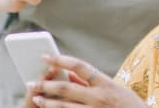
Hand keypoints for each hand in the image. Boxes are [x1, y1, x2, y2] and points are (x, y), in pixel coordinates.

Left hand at [23, 54, 145, 107]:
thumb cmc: (128, 105)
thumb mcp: (114, 89)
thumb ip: (92, 83)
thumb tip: (70, 75)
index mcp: (106, 83)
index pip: (80, 66)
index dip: (61, 59)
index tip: (45, 56)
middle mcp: (100, 97)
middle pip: (66, 88)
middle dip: (45, 85)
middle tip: (31, 82)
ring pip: (64, 106)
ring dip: (47, 102)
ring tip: (36, 98)